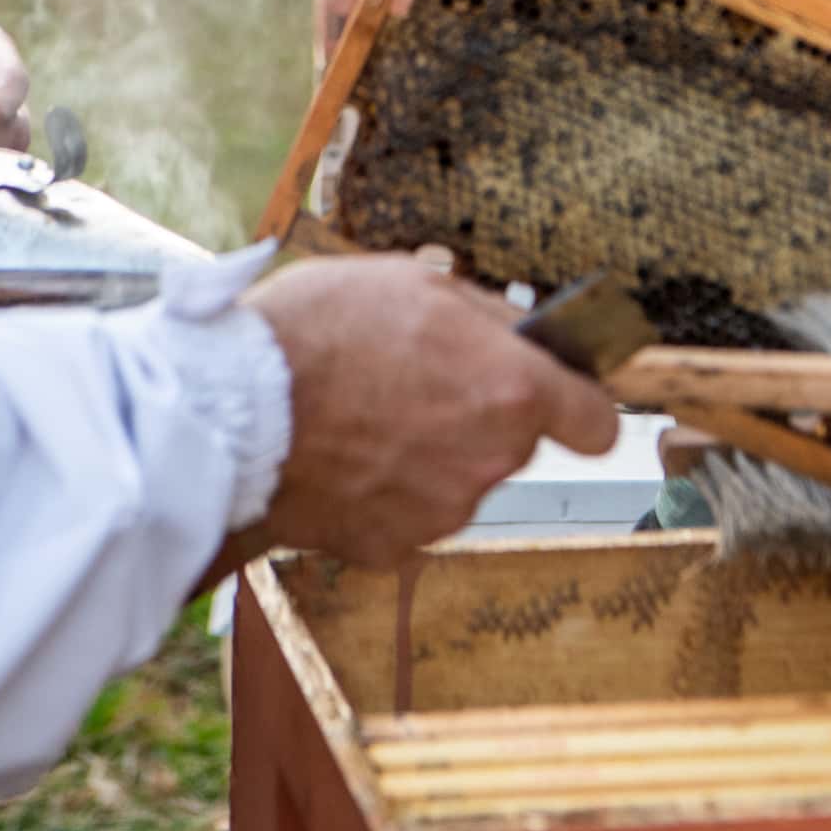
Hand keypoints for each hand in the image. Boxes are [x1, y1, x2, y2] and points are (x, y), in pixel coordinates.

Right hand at [241, 253, 618, 567]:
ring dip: (428, 455)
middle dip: (478, 416)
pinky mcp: (394, 547)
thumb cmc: (318, 333)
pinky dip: (384, 494)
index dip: (583, 408)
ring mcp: (444, 511)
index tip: (565, 401)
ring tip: (362, 416)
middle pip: (513, 443)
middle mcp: (493, 460)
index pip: (598, 422)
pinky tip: (342, 459)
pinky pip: (407, 515)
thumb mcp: (414, 282)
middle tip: (414, 383)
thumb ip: (486, 316)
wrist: (232, 414)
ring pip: (458, 479)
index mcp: (514, 390)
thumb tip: (520, 330)